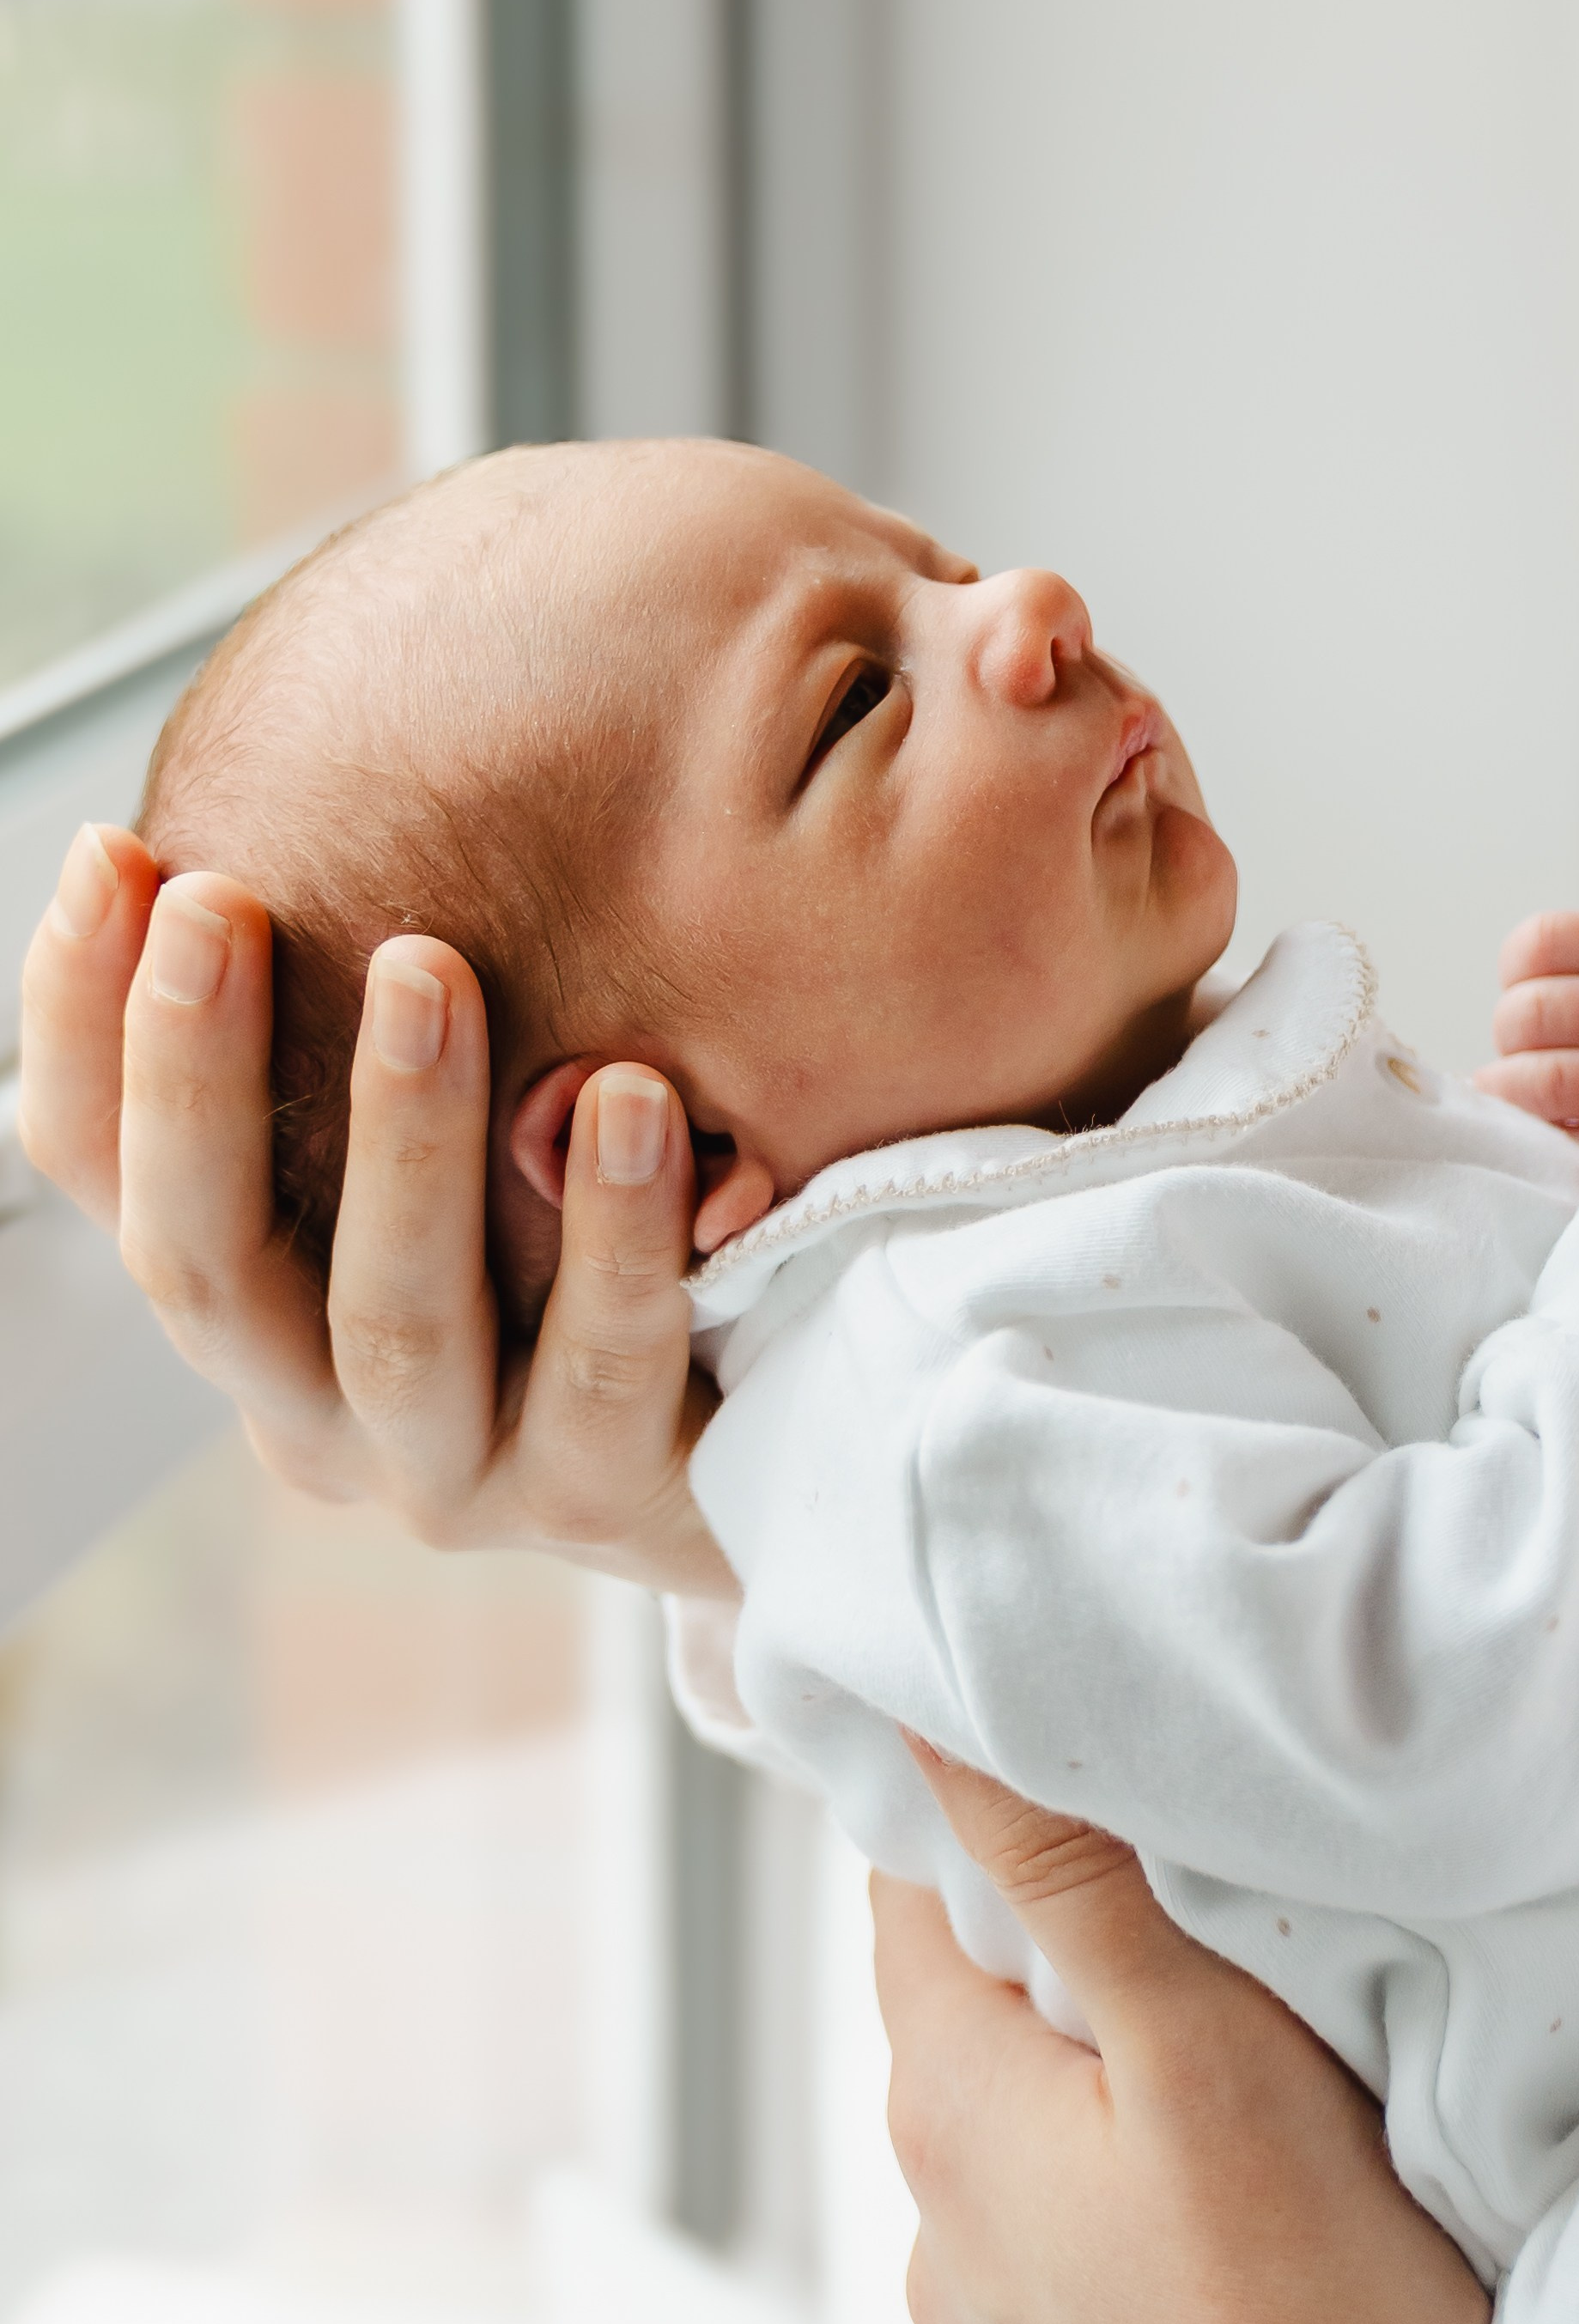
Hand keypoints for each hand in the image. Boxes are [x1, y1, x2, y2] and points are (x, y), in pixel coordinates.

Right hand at [18, 823, 733, 1593]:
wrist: (753, 1446)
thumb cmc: (564, 1251)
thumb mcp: (445, 1140)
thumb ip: (351, 1035)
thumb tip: (276, 825)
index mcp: (246, 1314)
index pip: (107, 1178)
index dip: (81, 1025)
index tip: (115, 857)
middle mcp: (314, 1411)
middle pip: (205, 1265)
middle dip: (199, 1079)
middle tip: (221, 905)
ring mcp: (450, 1472)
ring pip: (394, 1323)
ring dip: (402, 1139)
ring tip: (427, 969)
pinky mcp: (597, 1498)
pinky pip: (601, 1364)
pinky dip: (615, 1231)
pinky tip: (632, 1099)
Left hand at [873, 1739, 1487, 2323]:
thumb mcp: (1199, 2050)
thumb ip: (1069, 1880)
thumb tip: (943, 1727)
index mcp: (946, 2103)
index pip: (907, 1889)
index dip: (975, 1807)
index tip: (1063, 1758)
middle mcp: (935, 2217)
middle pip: (969, 2003)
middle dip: (1057, 1933)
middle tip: (1195, 1892)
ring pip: (1026, 2125)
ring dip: (1096, 2070)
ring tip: (1234, 2056)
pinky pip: (1069, 2238)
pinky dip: (1123, 2189)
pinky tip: (1229, 2209)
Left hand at [1472, 910, 1578, 1155]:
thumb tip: (1496, 1026)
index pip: (1546, 939)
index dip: (1516, 973)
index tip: (1529, 1002)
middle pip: (1534, 1011)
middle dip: (1508, 1042)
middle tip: (1520, 1061)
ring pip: (1549, 1080)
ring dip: (1512, 1098)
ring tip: (1519, 1102)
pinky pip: (1576, 1145)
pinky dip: (1550, 1146)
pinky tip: (1558, 1140)